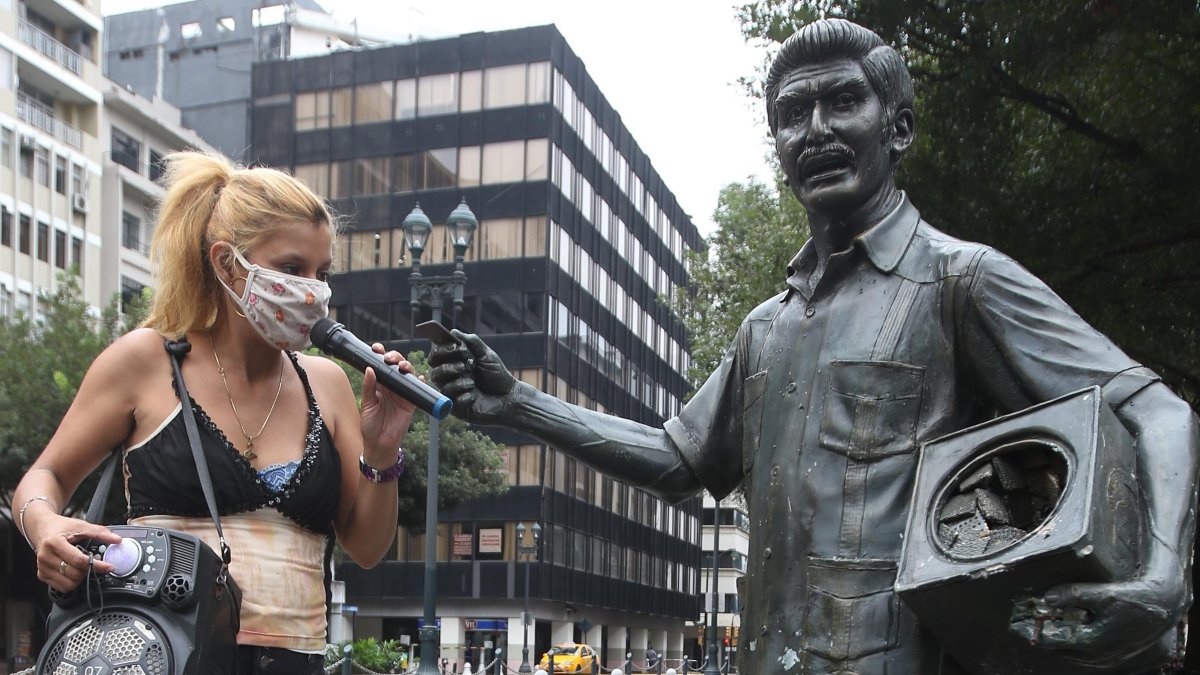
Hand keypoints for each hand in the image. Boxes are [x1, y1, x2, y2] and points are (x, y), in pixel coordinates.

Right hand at [32, 513, 120, 593]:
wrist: (42, 528)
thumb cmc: (61, 527)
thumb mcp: (81, 526)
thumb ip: (100, 533)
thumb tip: (117, 540)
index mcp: (54, 543)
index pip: (78, 560)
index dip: (97, 565)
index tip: (109, 567)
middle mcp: (45, 557)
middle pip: (74, 574)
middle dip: (88, 571)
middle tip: (93, 564)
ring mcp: (42, 568)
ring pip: (68, 584)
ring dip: (80, 578)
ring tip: (82, 567)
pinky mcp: (41, 575)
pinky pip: (61, 587)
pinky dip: (71, 582)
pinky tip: (74, 571)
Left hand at [360, 344, 416, 456]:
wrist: (380, 444)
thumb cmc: (370, 425)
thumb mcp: (367, 405)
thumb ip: (369, 387)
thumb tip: (370, 369)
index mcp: (378, 384)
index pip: (380, 365)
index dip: (379, 355)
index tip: (376, 349)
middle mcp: (391, 386)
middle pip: (395, 365)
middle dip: (394, 357)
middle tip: (389, 358)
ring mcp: (402, 393)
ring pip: (407, 374)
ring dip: (407, 366)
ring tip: (402, 367)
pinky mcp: (411, 402)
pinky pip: (418, 390)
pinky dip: (420, 382)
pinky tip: (420, 378)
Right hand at [428, 330, 515, 423]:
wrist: (510, 396)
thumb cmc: (498, 376)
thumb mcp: (487, 355)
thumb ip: (472, 343)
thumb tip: (454, 332)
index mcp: (454, 365)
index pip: (436, 357)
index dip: (441, 351)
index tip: (456, 346)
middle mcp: (451, 379)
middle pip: (434, 372)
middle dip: (447, 367)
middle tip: (464, 365)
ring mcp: (454, 395)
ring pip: (443, 387)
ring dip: (459, 382)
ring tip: (473, 382)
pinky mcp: (459, 410)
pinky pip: (453, 403)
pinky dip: (465, 396)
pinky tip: (474, 396)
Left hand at [1010, 573, 1184, 664]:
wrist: (1163, 606)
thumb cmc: (1135, 600)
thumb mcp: (1102, 594)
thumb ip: (1072, 594)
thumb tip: (1047, 597)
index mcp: (1091, 642)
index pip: (1050, 640)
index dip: (1030, 630)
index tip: (1014, 622)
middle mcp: (1096, 655)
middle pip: (1057, 646)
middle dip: (1039, 632)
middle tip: (1022, 620)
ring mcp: (1104, 657)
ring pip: (1069, 650)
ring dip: (1053, 636)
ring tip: (1039, 621)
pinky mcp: (1110, 654)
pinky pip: (1082, 650)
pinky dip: (1069, 639)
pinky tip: (1063, 626)